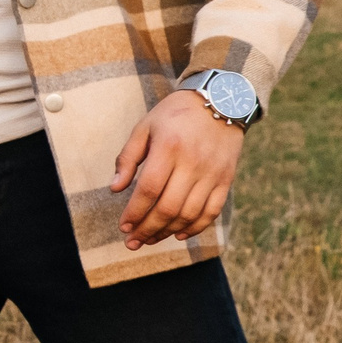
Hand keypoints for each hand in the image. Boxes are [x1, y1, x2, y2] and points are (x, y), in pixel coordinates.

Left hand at [110, 88, 244, 248]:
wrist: (220, 100)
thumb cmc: (175, 114)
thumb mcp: (145, 126)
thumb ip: (128, 157)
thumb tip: (115, 189)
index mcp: (169, 147)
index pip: (149, 189)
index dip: (135, 212)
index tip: (123, 227)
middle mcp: (193, 163)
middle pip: (168, 207)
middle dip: (147, 229)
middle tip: (133, 242)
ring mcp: (212, 173)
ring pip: (189, 214)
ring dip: (167, 231)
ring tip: (150, 239)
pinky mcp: (226, 179)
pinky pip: (212, 211)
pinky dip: (196, 228)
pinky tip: (179, 234)